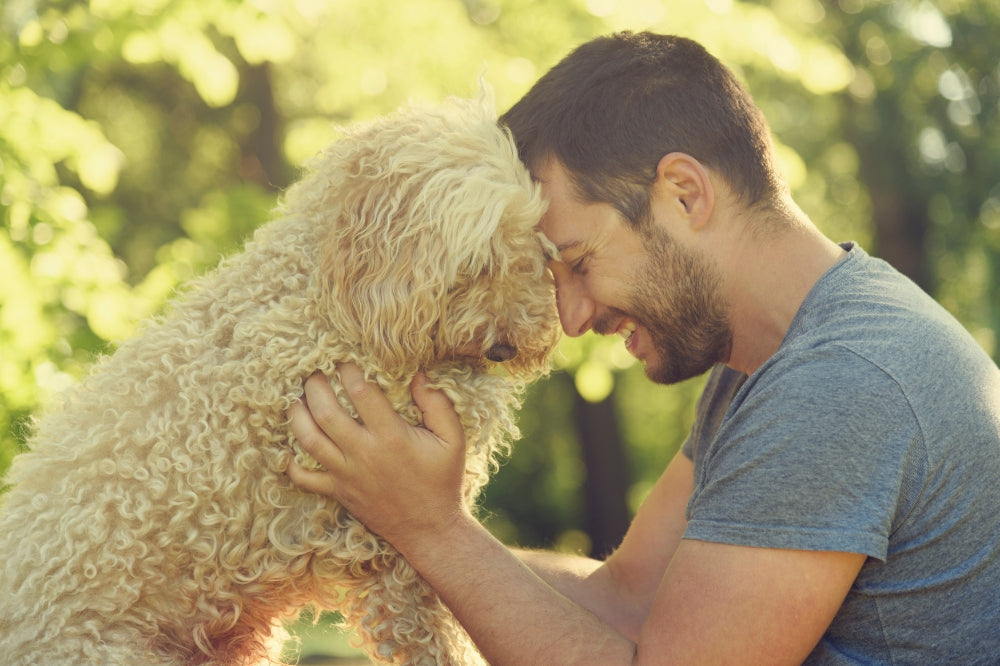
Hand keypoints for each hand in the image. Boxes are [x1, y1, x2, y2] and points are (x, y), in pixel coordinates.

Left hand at [287, 364, 469, 549]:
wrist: (430, 529)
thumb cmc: (443, 481)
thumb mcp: (453, 440)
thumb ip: (437, 405)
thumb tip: (418, 375)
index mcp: (391, 436)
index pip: (361, 393)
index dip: (348, 371)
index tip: (344, 359)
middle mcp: (364, 453)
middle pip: (325, 412)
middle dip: (315, 387)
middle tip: (314, 372)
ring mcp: (346, 474)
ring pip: (308, 440)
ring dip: (297, 416)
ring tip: (297, 399)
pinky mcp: (338, 492)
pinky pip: (304, 477)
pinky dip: (292, 461)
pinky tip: (293, 444)